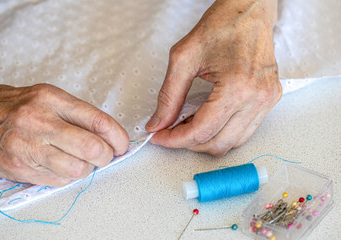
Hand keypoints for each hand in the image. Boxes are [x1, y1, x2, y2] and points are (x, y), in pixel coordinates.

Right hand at [0, 84, 128, 185]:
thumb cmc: (10, 107)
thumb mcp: (44, 97)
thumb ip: (75, 113)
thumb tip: (106, 133)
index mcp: (51, 99)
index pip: (98, 120)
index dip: (118, 136)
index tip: (122, 144)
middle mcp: (40, 121)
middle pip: (92, 148)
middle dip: (106, 156)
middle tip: (105, 155)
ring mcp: (29, 147)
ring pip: (78, 169)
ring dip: (87, 169)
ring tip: (82, 161)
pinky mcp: (21, 168)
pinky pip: (59, 180)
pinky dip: (68, 177)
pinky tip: (62, 166)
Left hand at [146, 0, 281, 155]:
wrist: (249, 11)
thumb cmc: (222, 25)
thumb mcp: (183, 59)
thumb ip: (169, 96)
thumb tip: (158, 123)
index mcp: (237, 87)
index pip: (201, 131)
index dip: (175, 139)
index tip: (159, 137)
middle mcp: (257, 98)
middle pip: (218, 144)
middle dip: (189, 143)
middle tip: (170, 131)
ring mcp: (267, 101)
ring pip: (232, 142)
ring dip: (206, 140)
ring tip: (188, 123)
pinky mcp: (269, 100)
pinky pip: (244, 131)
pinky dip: (222, 132)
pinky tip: (207, 119)